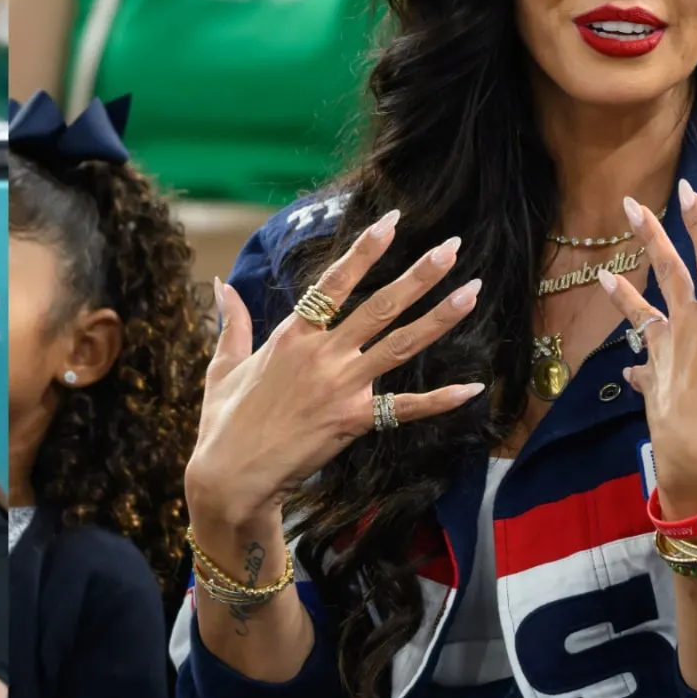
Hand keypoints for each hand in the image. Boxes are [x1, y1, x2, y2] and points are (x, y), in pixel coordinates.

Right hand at [186, 210, 487, 526]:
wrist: (230, 476)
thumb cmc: (223, 423)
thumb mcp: (223, 366)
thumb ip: (232, 323)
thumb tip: (222, 284)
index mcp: (291, 335)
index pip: (334, 282)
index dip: (365, 250)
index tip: (392, 221)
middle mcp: (321, 354)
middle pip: (380, 306)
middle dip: (419, 275)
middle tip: (452, 248)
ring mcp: (341, 386)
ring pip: (401, 345)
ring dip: (439, 318)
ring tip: (471, 293)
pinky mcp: (353, 421)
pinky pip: (405, 408)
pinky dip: (441, 400)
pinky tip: (473, 388)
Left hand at [597, 180, 696, 517]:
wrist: (696, 448)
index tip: (687, 189)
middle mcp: (685, 323)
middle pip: (667, 271)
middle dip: (650, 236)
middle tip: (630, 205)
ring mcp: (663, 351)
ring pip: (642, 314)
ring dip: (624, 295)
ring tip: (603, 275)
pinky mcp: (653, 379)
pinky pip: (643, 367)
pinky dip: (638, 368)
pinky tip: (630, 370)